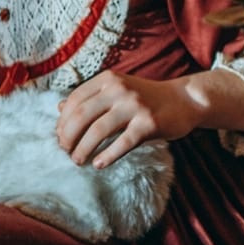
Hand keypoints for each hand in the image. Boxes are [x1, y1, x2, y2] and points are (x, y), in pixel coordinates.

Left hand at [56, 71, 197, 170]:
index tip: (60, 137)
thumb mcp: (117, 90)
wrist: (184, 100)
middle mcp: (119, 89)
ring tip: (78, 161)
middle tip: (65, 151)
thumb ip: (90, 97)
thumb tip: (59, 108)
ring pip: (98, 131)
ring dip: (83, 149)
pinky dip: (107, 156)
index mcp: (108, 79)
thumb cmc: (146, 98)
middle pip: (81, 116)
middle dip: (68, 137)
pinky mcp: (148, 123)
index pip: (75, 100)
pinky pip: (122, 143)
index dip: (63, 121)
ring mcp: (134, 105)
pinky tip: (98, 165)